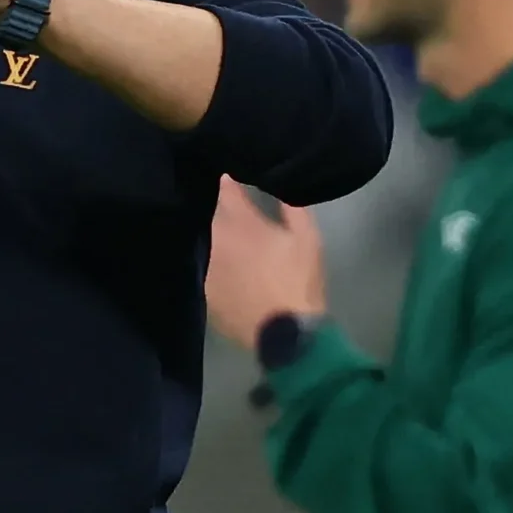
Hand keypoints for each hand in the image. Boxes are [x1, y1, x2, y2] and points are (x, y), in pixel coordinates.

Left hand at [204, 175, 327, 348]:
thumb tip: (277, 186)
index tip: (229, 177)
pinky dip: (215, 266)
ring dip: (218, 240)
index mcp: (240, 223)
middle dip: (223, 212)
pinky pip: (207, 270)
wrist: (287, 335)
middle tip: (236, 214)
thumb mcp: (308, 239)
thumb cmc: (299, 282)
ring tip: (233, 243)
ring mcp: (207, 268)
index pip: (225, 190)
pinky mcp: (205, 292)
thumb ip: (292, 207)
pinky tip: (228, 272)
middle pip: (214, 217)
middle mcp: (215, 240)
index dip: (228, 182)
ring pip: (208, 243)